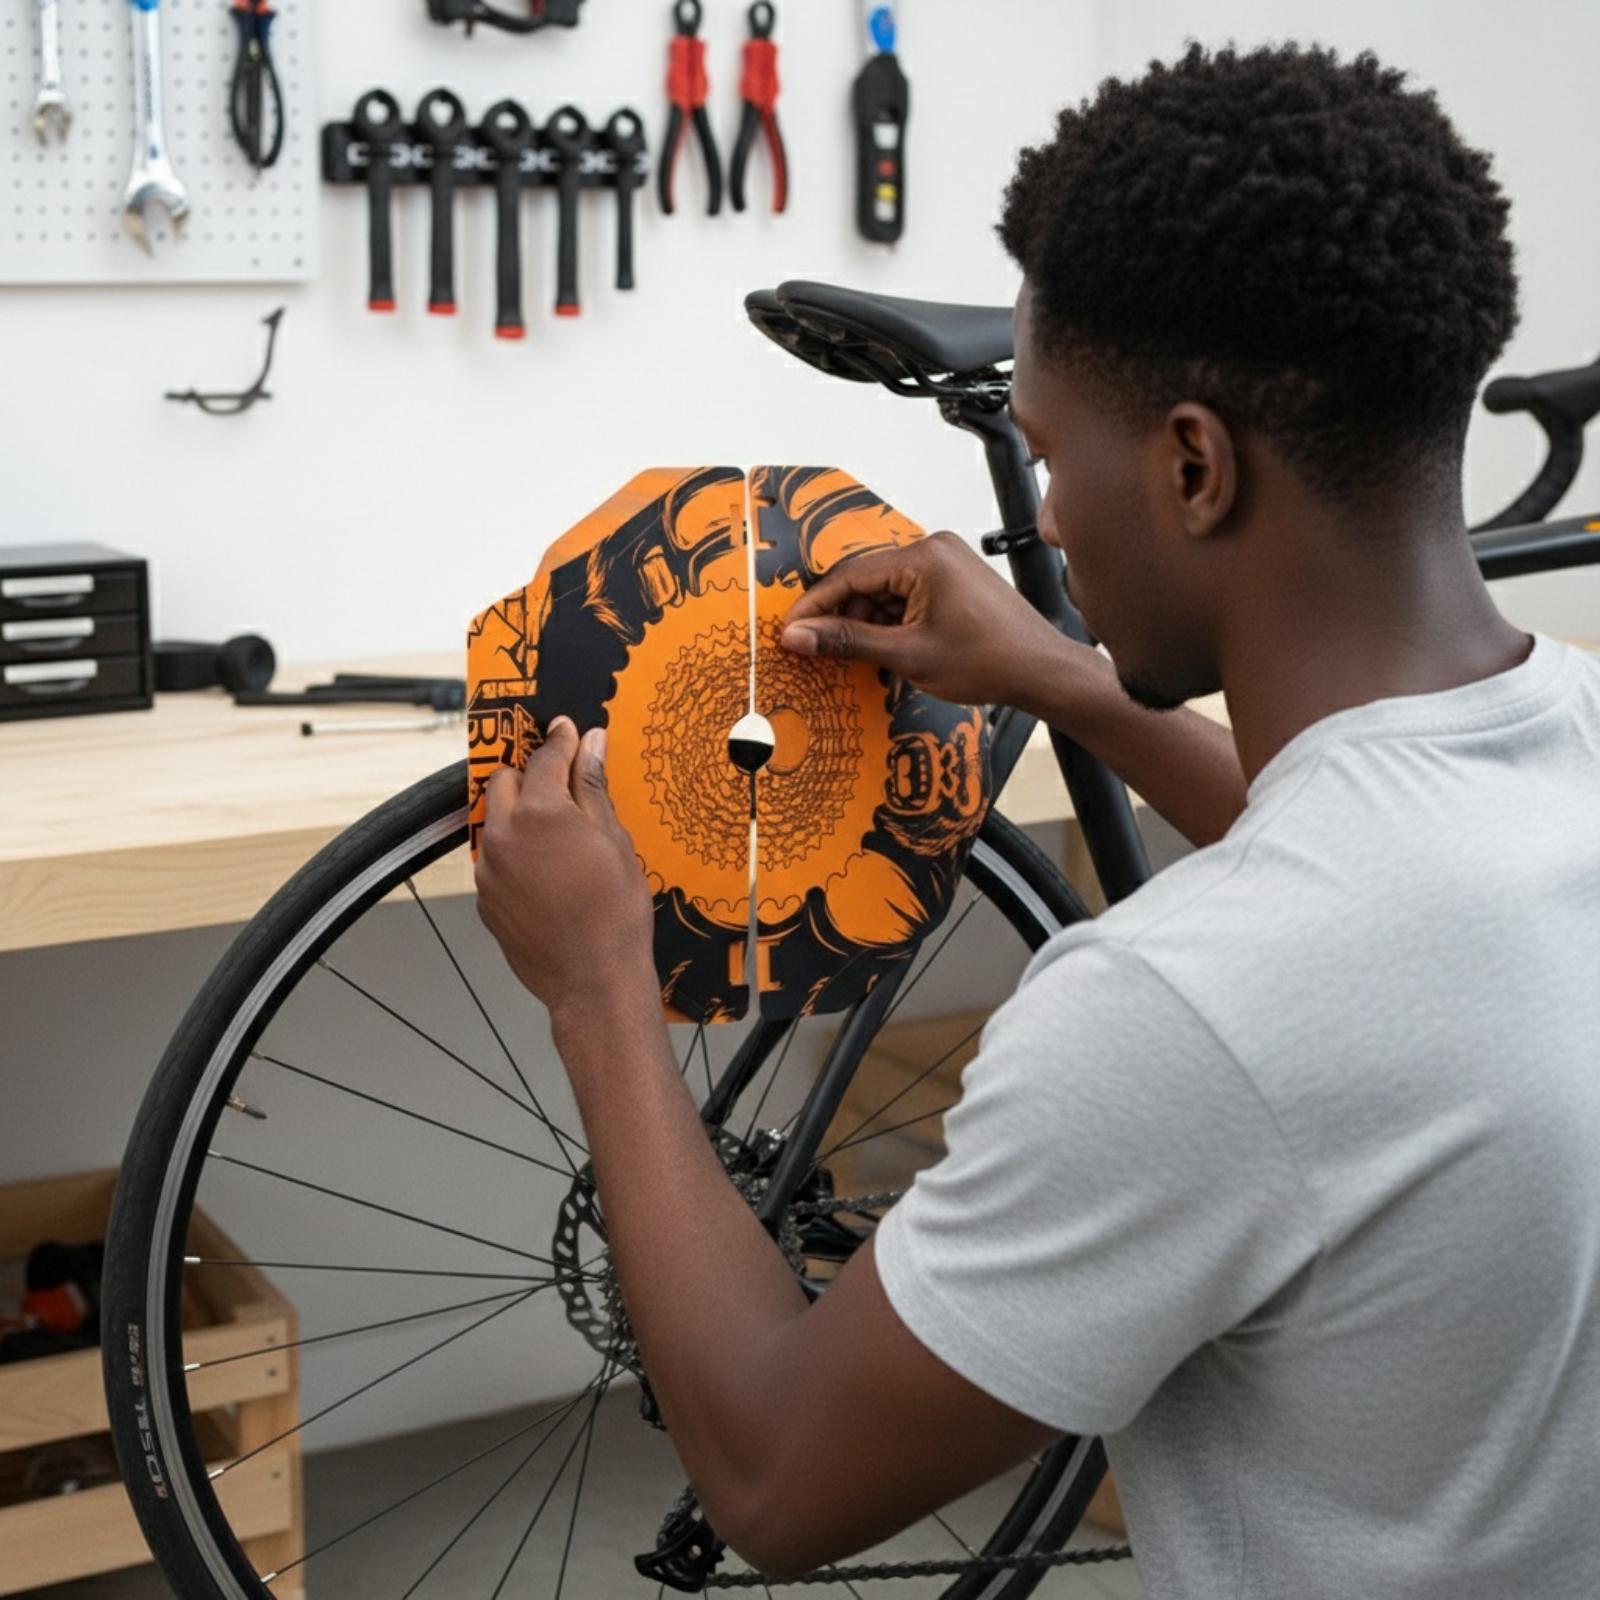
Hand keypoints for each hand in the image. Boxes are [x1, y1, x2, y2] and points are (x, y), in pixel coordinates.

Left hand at [475, 717, 656, 1025]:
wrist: (593, 981)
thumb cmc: (615, 915)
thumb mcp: (615, 842)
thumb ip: (593, 788)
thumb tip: (590, 744)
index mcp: (540, 814)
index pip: (545, 758)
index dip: (560, 740)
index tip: (567, 730)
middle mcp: (503, 836)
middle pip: (505, 782)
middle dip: (531, 776)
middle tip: (562, 784)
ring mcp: (488, 870)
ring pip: (495, 821)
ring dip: (519, 815)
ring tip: (557, 835)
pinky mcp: (485, 899)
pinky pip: (494, 859)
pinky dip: (515, 853)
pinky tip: (547, 873)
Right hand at [779, 531, 1069, 707]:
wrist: (1041, 671)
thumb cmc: (990, 660)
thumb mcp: (906, 655)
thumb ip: (847, 641)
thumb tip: (799, 636)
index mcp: (923, 557)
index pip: (849, 575)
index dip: (815, 607)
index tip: (790, 631)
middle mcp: (934, 549)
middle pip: (866, 581)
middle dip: (843, 618)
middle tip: (819, 651)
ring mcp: (946, 563)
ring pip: (885, 591)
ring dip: (868, 624)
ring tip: (862, 659)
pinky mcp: (955, 581)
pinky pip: (908, 596)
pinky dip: (892, 623)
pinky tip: (889, 651)